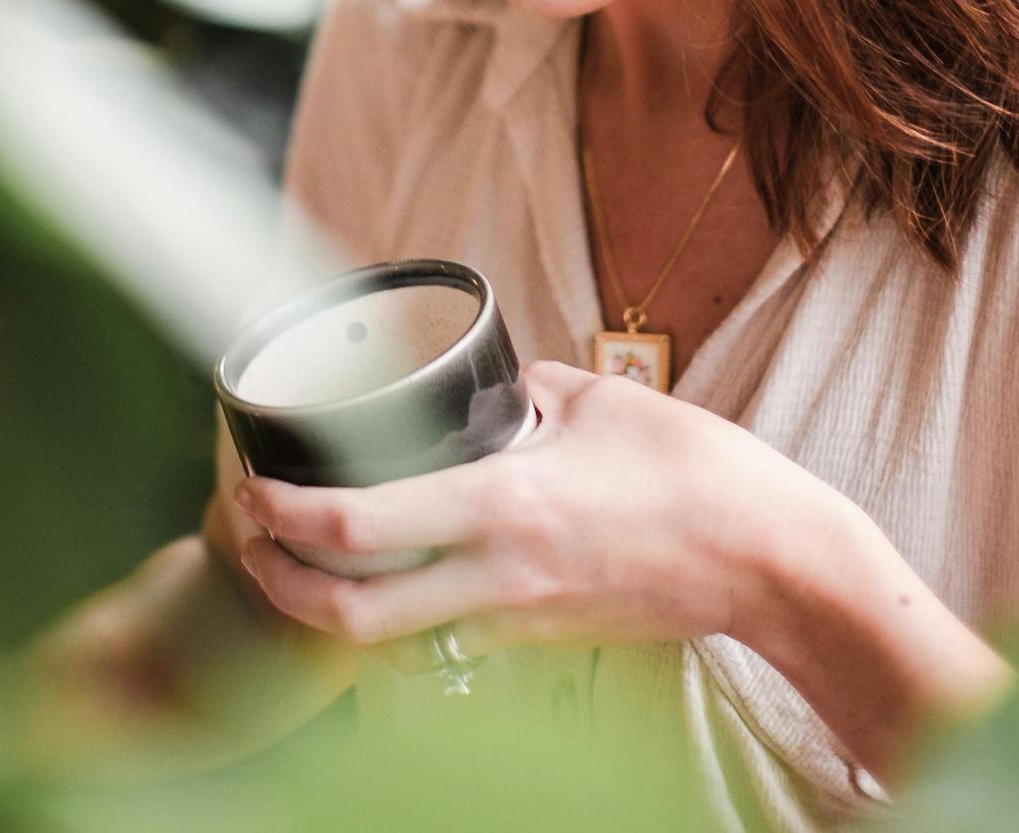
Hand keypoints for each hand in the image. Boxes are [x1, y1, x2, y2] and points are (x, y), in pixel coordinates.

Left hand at [235, 360, 804, 666]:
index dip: (285, 515)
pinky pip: (446, 639)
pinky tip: (387, 579)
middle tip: (249, 536)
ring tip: (299, 559)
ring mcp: (519, 619)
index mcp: (502, 505)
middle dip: (280, 583)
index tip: (252, 487)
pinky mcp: (543, 640)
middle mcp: (498, 576)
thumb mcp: (599, 401)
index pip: (359, 527)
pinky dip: (398, 618)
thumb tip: (489, 379)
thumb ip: (529, 386)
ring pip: (393, 639)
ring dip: (330, 610)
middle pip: (351, 616)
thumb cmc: (696, 474)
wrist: (769, 563)